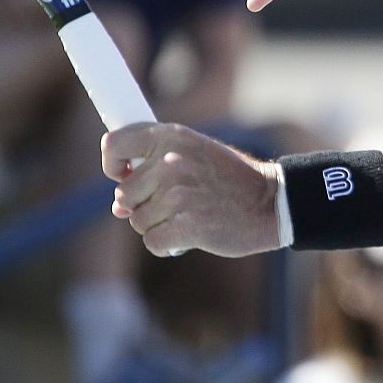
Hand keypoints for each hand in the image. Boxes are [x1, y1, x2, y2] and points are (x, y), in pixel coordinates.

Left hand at [102, 122, 279, 257]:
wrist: (270, 203)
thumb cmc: (230, 180)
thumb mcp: (194, 156)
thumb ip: (154, 170)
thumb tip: (117, 206)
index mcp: (171, 136)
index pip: (115, 144)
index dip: (112, 163)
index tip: (121, 174)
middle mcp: (171, 161)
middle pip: (125, 194)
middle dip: (143, 204)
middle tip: (175, 203)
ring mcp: (178, 194)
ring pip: (138, 220)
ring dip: (159, 225)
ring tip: (189, 216)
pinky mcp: (186, 225)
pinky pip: (153, 242)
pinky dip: (167, 245)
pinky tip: (189, 236)